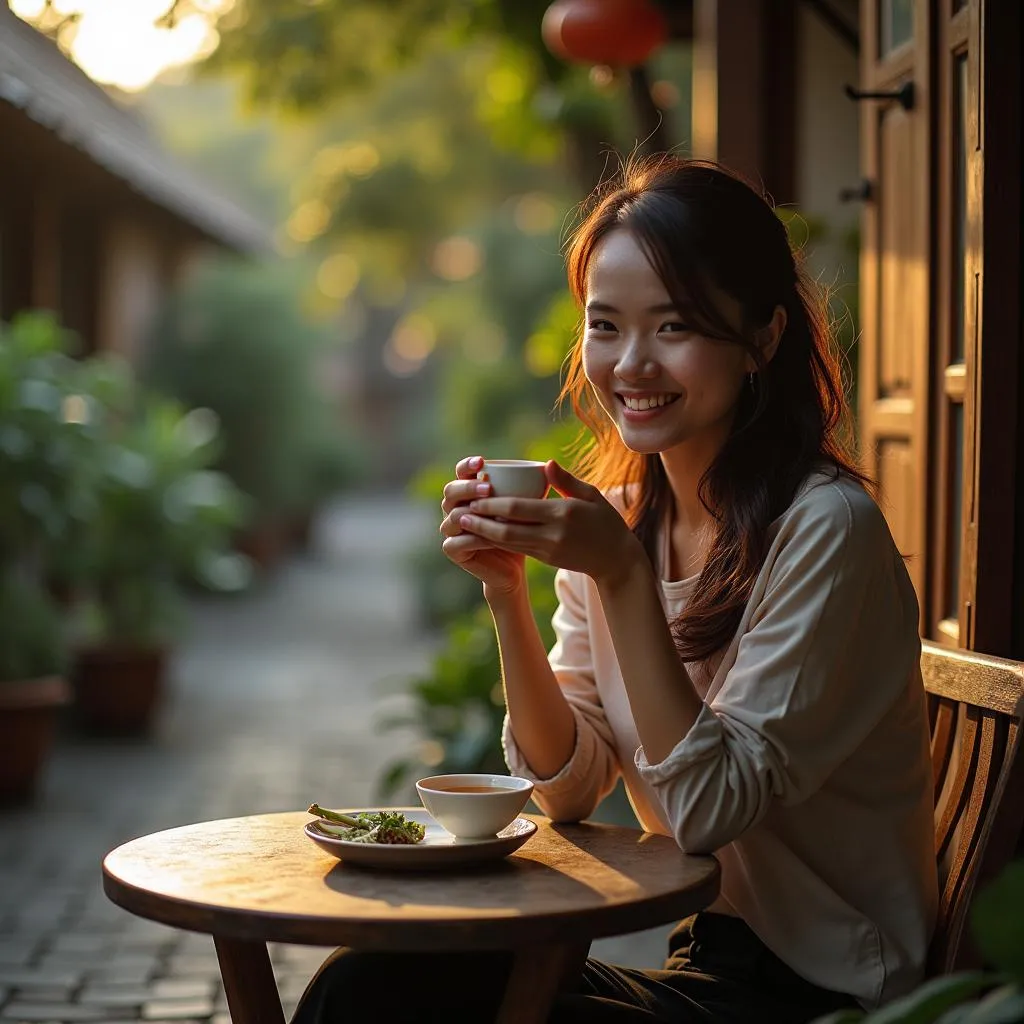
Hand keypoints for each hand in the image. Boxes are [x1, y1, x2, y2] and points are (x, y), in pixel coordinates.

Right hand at [439, 456, 525, 594]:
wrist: (514, 564)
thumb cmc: (522, 530)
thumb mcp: (529, 507)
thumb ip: (535, 487)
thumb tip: (550, 464)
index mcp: (469, 491)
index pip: (461, 472)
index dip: (467, 465)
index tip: (482, 462)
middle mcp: (456, 507)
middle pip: (450, 491)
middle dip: (467, 488)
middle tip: (488, 488)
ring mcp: (451, 529)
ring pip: (454, 516)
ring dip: (471, 513)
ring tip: (491, 513)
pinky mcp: (453, 550)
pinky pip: (456, 542)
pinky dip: (473, 539)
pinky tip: (490, 538)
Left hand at [456, 460, 644, 585]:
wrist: (616, 559)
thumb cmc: (605, 521)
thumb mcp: (591, 495)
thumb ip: (566, 480)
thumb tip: (545, 464)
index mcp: (562, 514)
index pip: (519, 509)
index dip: (492, 505)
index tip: (474, 497)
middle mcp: (552, 534)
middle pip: (507, 529)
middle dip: (481, 522)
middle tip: (459, 513)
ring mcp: (547, 549)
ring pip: (508, 543)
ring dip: (484, 534)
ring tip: (464, 524)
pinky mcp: (545, 559)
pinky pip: (517, 549)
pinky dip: (498, 542)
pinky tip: (483, 534)